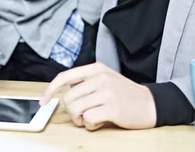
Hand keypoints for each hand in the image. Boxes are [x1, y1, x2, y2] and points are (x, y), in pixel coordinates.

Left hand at [40, 63, 156, 130]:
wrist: (151, 103)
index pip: (64, 76)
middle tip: (84, 115)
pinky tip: (101, 122)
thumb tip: (62, 89)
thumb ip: (85, 81)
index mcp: (96, 69)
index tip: (43, 100)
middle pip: (68, 98)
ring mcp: (107, 92)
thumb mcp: (105, 78)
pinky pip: (89, 119)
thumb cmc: (124, 94)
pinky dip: (91, 125)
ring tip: (93, 118)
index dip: (50, 89)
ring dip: (81, 119)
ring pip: (76, 109)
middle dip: (72, 112)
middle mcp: (100, 78)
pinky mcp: (113, 108)